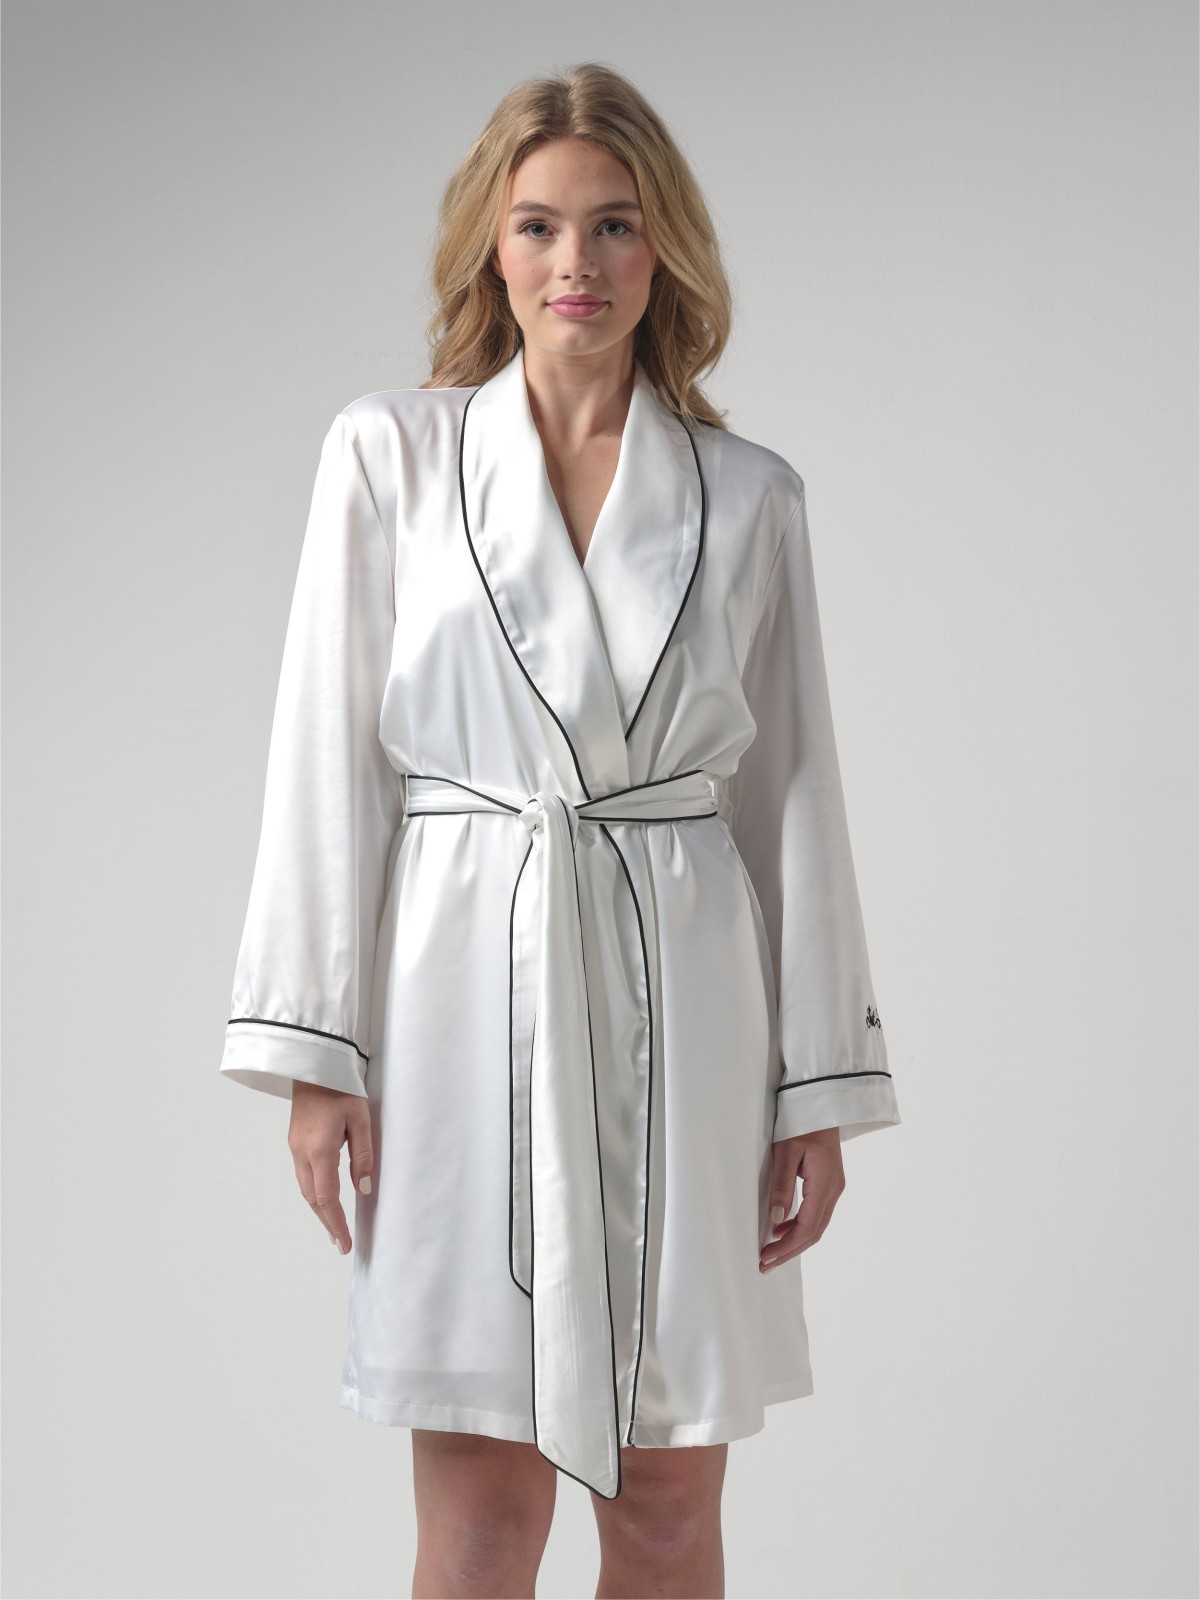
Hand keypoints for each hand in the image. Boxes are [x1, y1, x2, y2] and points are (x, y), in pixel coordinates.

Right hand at [288, 1081, 373, 1253]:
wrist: (314, 1064)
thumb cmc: (341, 1088)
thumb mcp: (360, 1120)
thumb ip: (362, 1156)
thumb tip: (364, 1188)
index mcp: (319, 1150)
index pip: (327, 1198)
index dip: (336, 1224)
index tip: (344, 1243)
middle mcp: (302, 1153)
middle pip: (313, 1198)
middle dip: (327, 1222)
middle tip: (340, 1243)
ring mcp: (295, 1147)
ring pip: (306, 1188)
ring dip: (319, 1209)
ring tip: (334, 1225)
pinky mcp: (295, 1141)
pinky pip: (303, 1175)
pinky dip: (314, 1192)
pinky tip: (324, 1197)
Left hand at [759, 1126, 844, 1272]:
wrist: (821, 1101)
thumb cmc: (801, 1121)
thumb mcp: (785, 1151)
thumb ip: (781, 1186)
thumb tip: (776, 1221)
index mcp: (825, 1184)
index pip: (807, 1227)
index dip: (787, 1246)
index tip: (766, 1257)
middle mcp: (834, 1189)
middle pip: (814, 1232)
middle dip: (789, 1250)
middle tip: (765, 1264)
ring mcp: (834, 1187)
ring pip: (816, 1224)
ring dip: (794, 1240)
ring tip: (771, 1252)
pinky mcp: (828, 1183)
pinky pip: (816, 1212)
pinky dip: (799, 1225)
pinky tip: (782, 1229)